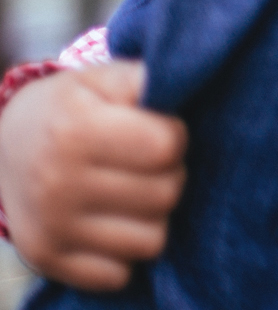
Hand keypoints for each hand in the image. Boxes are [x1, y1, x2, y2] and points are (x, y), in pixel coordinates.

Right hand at [0, 64, 187, 290]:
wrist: (3, 148)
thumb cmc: (70, 108)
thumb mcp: (100, 79)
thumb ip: (144, 79)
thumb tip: (184, 80)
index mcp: (74, 131)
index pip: (166, 147)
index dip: (173, 135)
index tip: (159, 130)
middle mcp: (56, 184)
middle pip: (165, 194)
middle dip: (169, 175)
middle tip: (146, 164)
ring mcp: (50, 228)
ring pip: (152, 240)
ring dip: (152, 216)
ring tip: (132, 192)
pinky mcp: (47, 261)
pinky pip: (119, 274)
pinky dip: (124, 251)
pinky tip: (112, 222)